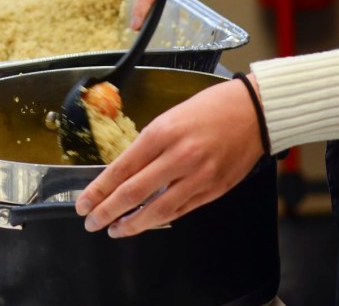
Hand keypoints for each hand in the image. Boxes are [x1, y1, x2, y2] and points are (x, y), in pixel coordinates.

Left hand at [74, 75, 264, 236]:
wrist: (254, 111)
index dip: (99, 190)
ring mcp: (198, 176)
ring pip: (157, 210)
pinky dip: (160, 219)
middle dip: (107, 211)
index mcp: (161, 133)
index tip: (84, 202)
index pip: (121, 169)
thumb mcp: (170, 117)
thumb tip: (125, 172)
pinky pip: (181, 210)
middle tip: (91, 222)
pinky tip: (146, 222)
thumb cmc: (211, 108)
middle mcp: (178, 157)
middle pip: (133, 193)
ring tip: (114, 229)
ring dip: (132, 224)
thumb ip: (149, 145)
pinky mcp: (214, 190)